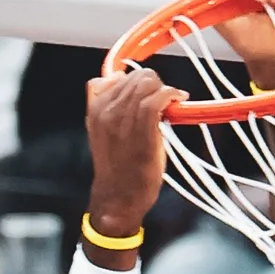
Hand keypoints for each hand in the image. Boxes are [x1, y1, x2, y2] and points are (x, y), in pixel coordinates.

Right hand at [83, 64, 172, 249]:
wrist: (119, 197)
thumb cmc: (119, 167)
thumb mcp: (104, 132)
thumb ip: (108, 107)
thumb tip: (121, 78)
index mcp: (95, 109)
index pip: (116, 76)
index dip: (137, 82)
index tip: (150, 93)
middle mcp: (106, 110)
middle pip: (134, 76)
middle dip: (153, 84)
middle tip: (164, 99)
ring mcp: (122, 118)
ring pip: (146, 83)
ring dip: (164, 88)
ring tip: (172, 99)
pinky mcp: (142, 128)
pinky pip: (157, 97)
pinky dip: (171, 94)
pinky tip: (178, 99)